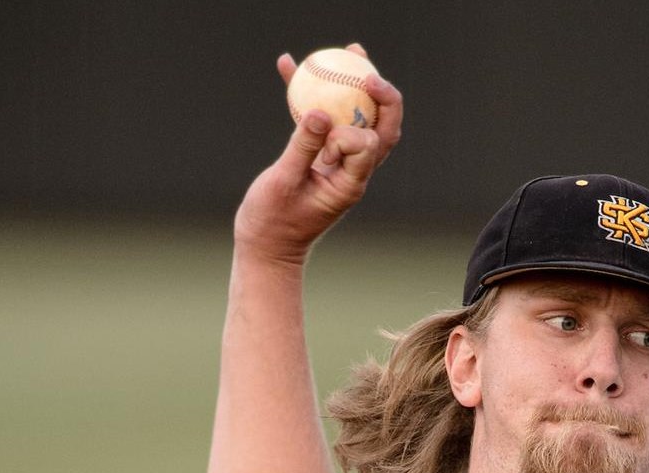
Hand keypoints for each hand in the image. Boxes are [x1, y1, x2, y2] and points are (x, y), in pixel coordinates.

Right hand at [234, 44, 403, 263]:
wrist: (266, 246)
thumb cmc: (273, 222)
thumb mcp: (285, 183)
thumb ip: (303, 148)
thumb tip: (320, 111)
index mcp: (351, 183)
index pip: (368, 146)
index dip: (352, 132)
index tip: (328, 137)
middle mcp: (353, 172)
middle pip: (380, 128)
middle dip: (381, 95)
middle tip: (364, 65)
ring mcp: (340, 164)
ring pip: (356, 120)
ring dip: (353, 86)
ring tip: (348, 50)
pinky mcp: (321, 157)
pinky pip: (323, 122)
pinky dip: (312, 96)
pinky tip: (289, 66)